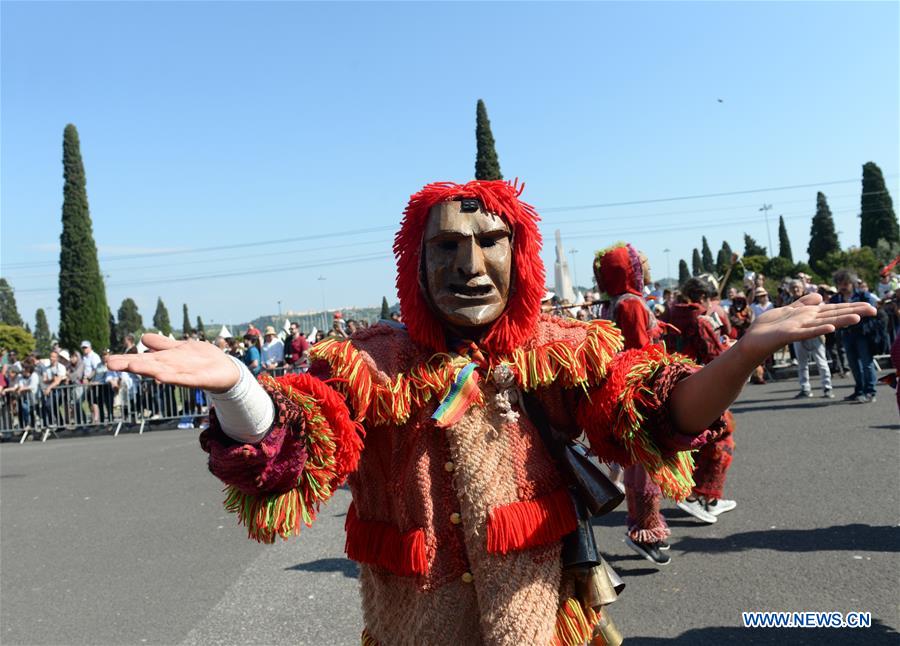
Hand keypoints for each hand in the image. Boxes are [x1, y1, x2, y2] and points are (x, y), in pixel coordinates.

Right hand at [107, 334, 240, 393]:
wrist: (226, 370)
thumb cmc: (201, 360)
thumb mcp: (180, 348)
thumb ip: (163, 345)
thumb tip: (144, 338)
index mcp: (166, 361)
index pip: (143, 359)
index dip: (126, 359)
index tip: (106, 360)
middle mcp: (172, 368)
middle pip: (149, 366)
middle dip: (131, 364)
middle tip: (110, 364)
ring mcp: (184, 374)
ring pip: (164, 372)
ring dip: (149, 370)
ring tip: (133, 367)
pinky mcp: (199, 379)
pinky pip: (185, 379)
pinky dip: (174, 378)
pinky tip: (162, 377)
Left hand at [739, 293, 874, 360]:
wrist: (752, 340)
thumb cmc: (769, 327)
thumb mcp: (788, 310)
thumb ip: (803, 303)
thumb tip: (820, 297)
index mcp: (808, 316)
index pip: (833, 309)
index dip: (850, 307)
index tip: (870, 307)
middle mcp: (807, 322)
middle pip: (833, 315)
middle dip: (852, 312)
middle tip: (874, 311)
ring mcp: (799, 329)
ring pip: (823, 323)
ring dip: (840, 320)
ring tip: (858, 318)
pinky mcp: (789, 334)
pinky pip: (805, 332)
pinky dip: (817, 330)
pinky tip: (830, 328)